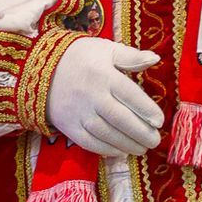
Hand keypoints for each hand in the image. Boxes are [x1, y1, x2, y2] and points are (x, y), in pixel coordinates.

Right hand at [47, 38, 163, 155]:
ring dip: (127, 144)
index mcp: (104, 75)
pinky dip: (106, 150)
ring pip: (107, 133)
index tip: (159, 121)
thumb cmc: (81, 58)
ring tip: (142, 148)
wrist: (42, 70)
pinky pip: (89, 142)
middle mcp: (92, 96)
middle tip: (155, 140)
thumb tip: (155, 58)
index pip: (130, 95)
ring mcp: (79, 113)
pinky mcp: (69, 126)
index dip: (147, 109)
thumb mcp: (106, 50)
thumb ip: (131, 56)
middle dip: (141, 133)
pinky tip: (120, 152)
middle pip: (121, 118)